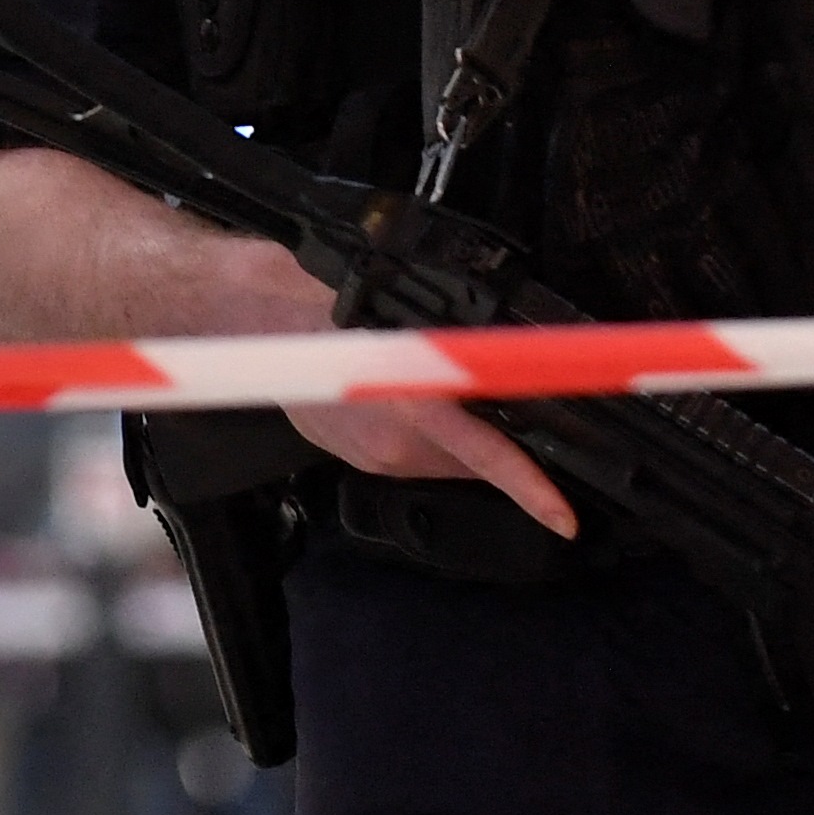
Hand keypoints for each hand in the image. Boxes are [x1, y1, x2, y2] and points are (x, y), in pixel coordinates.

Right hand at [165, 225, 579, 540]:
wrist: (250, 320)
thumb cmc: (317, 298)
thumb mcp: (397, 306)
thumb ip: (450, 343)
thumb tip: (509, 351)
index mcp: (408, 403)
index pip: (486, 455)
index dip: (530, 487)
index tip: (564, 516)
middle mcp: (395, 441)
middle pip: (475, 457)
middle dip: (502, 436)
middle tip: (523, 402)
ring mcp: (377, 457)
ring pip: (448, 458)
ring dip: (463, 433)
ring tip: (446, 384)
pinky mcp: (363, 462)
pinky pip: (418, 457)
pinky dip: (430, 435)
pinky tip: (408, 397)